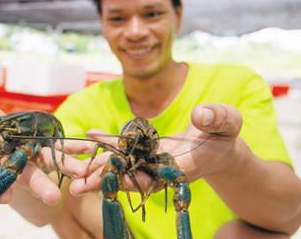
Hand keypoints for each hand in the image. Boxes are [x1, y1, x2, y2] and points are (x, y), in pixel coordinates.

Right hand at [0, 94, 84, 205]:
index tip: (5, 198)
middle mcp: (11, 161)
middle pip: (24, 175)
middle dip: (39, 185)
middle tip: (53, 197)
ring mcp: (30, 154)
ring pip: (47, 163)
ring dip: (65, 169)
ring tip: (82, 174)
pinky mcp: (44, 144)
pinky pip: (60, 147)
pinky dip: (74, 148)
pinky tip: (88, 149)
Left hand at [68, 103, 243, 194]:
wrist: (220, 143)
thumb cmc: (226, 134)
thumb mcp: (228, 123)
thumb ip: (217, 119)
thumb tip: (200, 113)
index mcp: (182, 166)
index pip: (154, 177)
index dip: (133, 179)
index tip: (112, 182)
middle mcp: (161, 167)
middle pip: (130, 176)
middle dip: (104, 181)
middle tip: (77, 187)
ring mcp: (152, 160)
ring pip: (123, 164)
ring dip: (99, 167)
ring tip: (72, 170)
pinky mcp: (147, 150)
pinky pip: (125, 147)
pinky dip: (108, 142)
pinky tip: (90, 133)